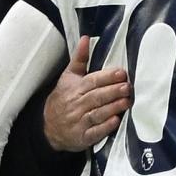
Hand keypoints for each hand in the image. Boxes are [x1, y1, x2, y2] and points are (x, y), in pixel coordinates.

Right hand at [43, 35, 130, 151]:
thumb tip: (85, 38)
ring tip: (127, 101)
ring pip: (97, 113)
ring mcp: (79, 122)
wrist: (47, 126)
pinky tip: (116, 120)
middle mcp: (76, 104)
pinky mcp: (82, 137)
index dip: (107, 77)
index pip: (92, 81)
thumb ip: (79, 58)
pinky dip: (105, 127)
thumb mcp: (68, 76)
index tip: (121, 73)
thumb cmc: (63, 97)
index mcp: (75, 88)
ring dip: (113, 107)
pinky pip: (95, 132)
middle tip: (128, 87)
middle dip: (113, 91)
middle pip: (96, 97)